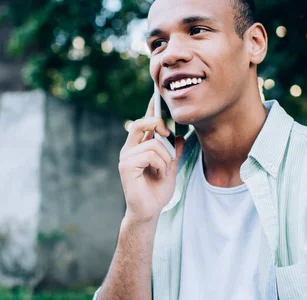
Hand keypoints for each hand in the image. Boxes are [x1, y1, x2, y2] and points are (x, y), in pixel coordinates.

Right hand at [118, 95, 184, 222]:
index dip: (150, 109)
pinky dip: (161, 164)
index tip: (157, 95)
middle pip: (141, 123)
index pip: (143, 123)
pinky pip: (150, 154)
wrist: (149, 211)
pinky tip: (159, 174)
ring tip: (164, 170)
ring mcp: (126, 157)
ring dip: (166, 158)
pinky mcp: (126, 166)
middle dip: (157, 125)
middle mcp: (129, 149)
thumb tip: (181, 137)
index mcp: (138, 146)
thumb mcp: (171, 167)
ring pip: (153, 143)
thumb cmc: (157, 191)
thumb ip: (174, 152)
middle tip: (168, 135)